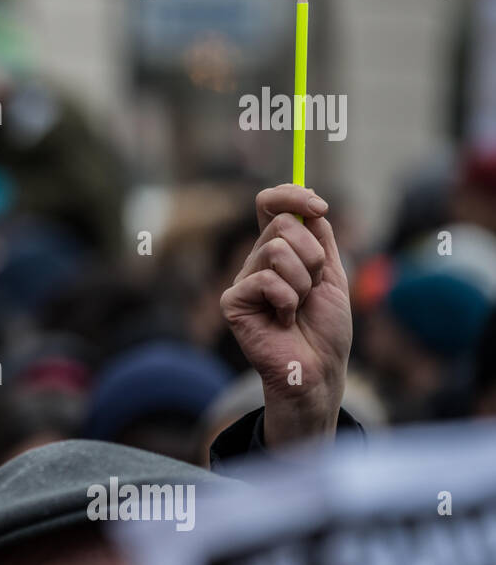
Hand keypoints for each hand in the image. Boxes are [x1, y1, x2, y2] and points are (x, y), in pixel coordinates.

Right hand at [221, 185, 351, 446]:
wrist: (319, 369)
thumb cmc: (325, 328)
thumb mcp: (332, 273)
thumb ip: (320, 238)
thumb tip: (310, 205)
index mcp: (277, 250)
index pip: (270, 205)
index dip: (291, 196)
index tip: (320, 206)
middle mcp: (256, 261)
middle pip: (281, 224)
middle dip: (311, 254)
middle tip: (313, 286)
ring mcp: (242, 281)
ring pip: (276, 250)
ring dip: (302, 281)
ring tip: (299, 307)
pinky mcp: (233, 302)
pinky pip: (266, 280)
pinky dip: (287, 300)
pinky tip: (284, 320)